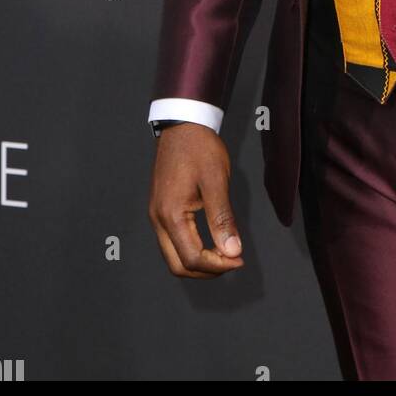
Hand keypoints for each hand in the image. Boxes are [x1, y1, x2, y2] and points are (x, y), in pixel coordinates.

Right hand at [148, 123, 243, 277]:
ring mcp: (157, 215)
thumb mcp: (216, 181)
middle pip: (178, 265)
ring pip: (173, 256)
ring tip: (225, 253)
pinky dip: (191, 249)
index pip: (191, 258)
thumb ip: (223, 218)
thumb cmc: (199, 148)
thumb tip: (232, 251)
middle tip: (233, 261)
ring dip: (199, 262)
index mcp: (171, 214)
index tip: (239, 260)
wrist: (182, 124)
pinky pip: (172, 241)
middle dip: (206, 270)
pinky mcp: (161, 209)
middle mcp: (158, 219)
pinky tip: (211, 241)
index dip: (217, 265)